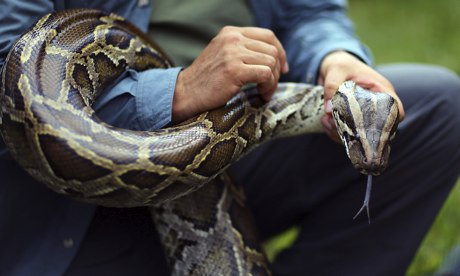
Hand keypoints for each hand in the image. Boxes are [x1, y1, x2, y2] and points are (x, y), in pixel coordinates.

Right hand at [172, 26, 288, 121]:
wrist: (185, 93)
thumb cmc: (206, 80)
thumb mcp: (223, 55)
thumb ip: (243, 50)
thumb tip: (274, 57)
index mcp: (231, 32)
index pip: (268, 36)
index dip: (280, 52)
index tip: (282, 69)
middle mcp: (233, 39)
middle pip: (272, 50)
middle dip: (276, 71)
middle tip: (269, 86)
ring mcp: (233, 53)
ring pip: (271, 62)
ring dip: (272, 81)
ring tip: (264, 92)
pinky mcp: (234, 70)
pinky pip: (266, 75)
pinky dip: (268, 87)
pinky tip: (261, 95)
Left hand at [318, 51, 404, 141]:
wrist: (333, 65)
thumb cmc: (340, 64)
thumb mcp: (336, 70)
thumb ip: (332, 86)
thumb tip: (329, 110)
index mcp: (381, 90)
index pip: (396, 110)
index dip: (390, 123)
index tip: (370, 129)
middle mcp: (375, 104)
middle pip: (377, 128)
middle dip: (356, 132)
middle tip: (336, 126)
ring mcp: (364, 113)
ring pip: (360, 133)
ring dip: (342, 133)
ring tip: (326, 121)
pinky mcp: (352, 119)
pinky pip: (347, 132)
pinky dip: (335, 132)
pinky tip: (324, 122)